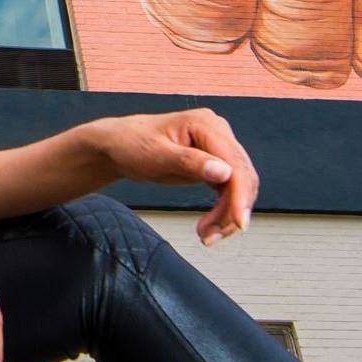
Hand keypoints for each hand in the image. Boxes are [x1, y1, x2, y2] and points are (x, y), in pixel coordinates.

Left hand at [85, 111, 258, 244]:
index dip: (240, 194)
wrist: (118, 147)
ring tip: (206, 235)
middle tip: (213, 236)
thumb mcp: (155, 155)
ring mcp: (217, 149)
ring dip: (227, 215)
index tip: (238, 222)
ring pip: (239, 188)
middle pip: (242, 177)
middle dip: (232, 210)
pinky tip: (209, 225)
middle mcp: (217, 133)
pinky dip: (222, 211)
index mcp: (206, 124)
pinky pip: (229, 191)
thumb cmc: (131, 144)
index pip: (235, 162)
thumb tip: (224, 172)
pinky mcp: (213, 164)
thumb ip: (189, 162)